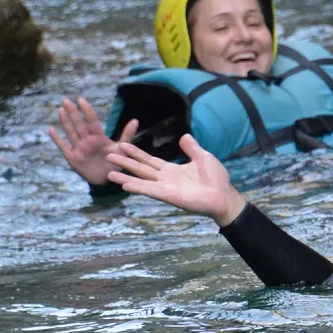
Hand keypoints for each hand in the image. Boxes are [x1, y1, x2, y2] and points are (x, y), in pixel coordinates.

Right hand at [49, 97, 137, 185]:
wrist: (108, 179)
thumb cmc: (115, 162)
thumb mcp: (123, 149)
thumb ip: (127, 135)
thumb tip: (135, 120)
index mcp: (99, 137)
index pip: (92, 122)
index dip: (87, 111)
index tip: (81, 99)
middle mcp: (87, 141)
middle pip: (79, 124)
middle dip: (73, 113)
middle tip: (66, 100)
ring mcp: (79, 149)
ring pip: (71, 133)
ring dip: (65, 122)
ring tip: (60, 110)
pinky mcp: (73, 158)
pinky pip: (63, 147)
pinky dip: (57, 139)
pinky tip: (51, 130)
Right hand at [107, 135, 247, 225]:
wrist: (224, 196)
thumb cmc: (216, 179)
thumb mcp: (203, 157)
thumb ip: (191, 148)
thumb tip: (184, 136)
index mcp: (172, 169)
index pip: (150, 160)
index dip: (136, 153)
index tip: (123, 145)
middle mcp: (165, 179)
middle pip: (141, 168)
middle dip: (125, 162)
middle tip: (108, 155)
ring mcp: (166, 188)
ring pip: (141, 180)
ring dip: (126, 176)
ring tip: (109, 173)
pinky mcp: (169, 196)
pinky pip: (151, 190)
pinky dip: (138, 187)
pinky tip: (125, 185)